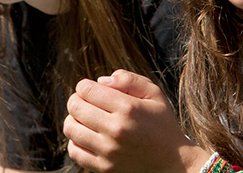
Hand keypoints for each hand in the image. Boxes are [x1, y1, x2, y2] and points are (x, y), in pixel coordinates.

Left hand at [64, 70, 209, 172]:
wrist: (172, 162)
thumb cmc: (161, 123)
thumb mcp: (154, 93)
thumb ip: (128, 79)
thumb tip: (100, 81)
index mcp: (128, 108)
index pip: (86, 89)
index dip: (84, 85)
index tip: (92, 89)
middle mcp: (116, 130)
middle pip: (75, 107)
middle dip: (77, 99)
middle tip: (86, 101)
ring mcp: (108, 151)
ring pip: (70, 128)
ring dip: (74, 119)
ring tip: (86, 118)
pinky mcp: (104, 168)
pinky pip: (74, 151)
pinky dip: (75, 140)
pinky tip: (87, 136)